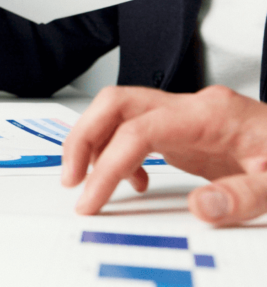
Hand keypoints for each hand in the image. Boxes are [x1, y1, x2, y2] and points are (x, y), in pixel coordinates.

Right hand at [62, 85, 266, 224]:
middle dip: (84, 138)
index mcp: (210, 115)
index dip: (108, 162)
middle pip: (116, 103)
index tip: (93, 196)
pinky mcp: (187, 130)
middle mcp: (193, 108)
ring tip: (87, 180)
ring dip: (94, 142)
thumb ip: (241, 197)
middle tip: (72, 178)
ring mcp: (188, 116)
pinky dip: (120, 153)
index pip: (140, 129)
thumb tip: (198, 208)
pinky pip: (135, 129)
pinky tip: (134, 181)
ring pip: (119, 111)